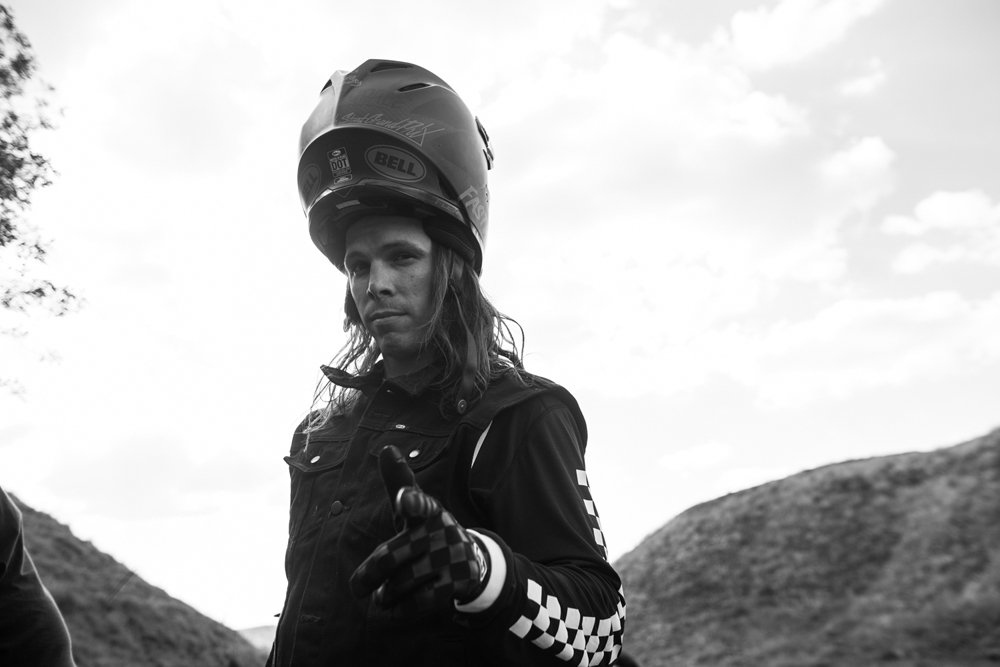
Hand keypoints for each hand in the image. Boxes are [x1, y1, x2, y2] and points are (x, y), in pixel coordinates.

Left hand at [349, 445, 489, 616]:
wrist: (470, 563)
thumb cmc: (430, 532)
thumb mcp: (415, 508)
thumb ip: (399, 482)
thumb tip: (387, 448)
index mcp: (429, 511)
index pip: (420, 504)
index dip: (411, 501)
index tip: (404, 500)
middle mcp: (441, 532)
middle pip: (390, 556)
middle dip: (369, 574)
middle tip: (358, 587)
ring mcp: (450, 558)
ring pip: (400, 582)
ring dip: (385, 595)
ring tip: (381, 597)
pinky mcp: (455, 584)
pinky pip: (419, 602)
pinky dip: (401, 609)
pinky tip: (396, 608)